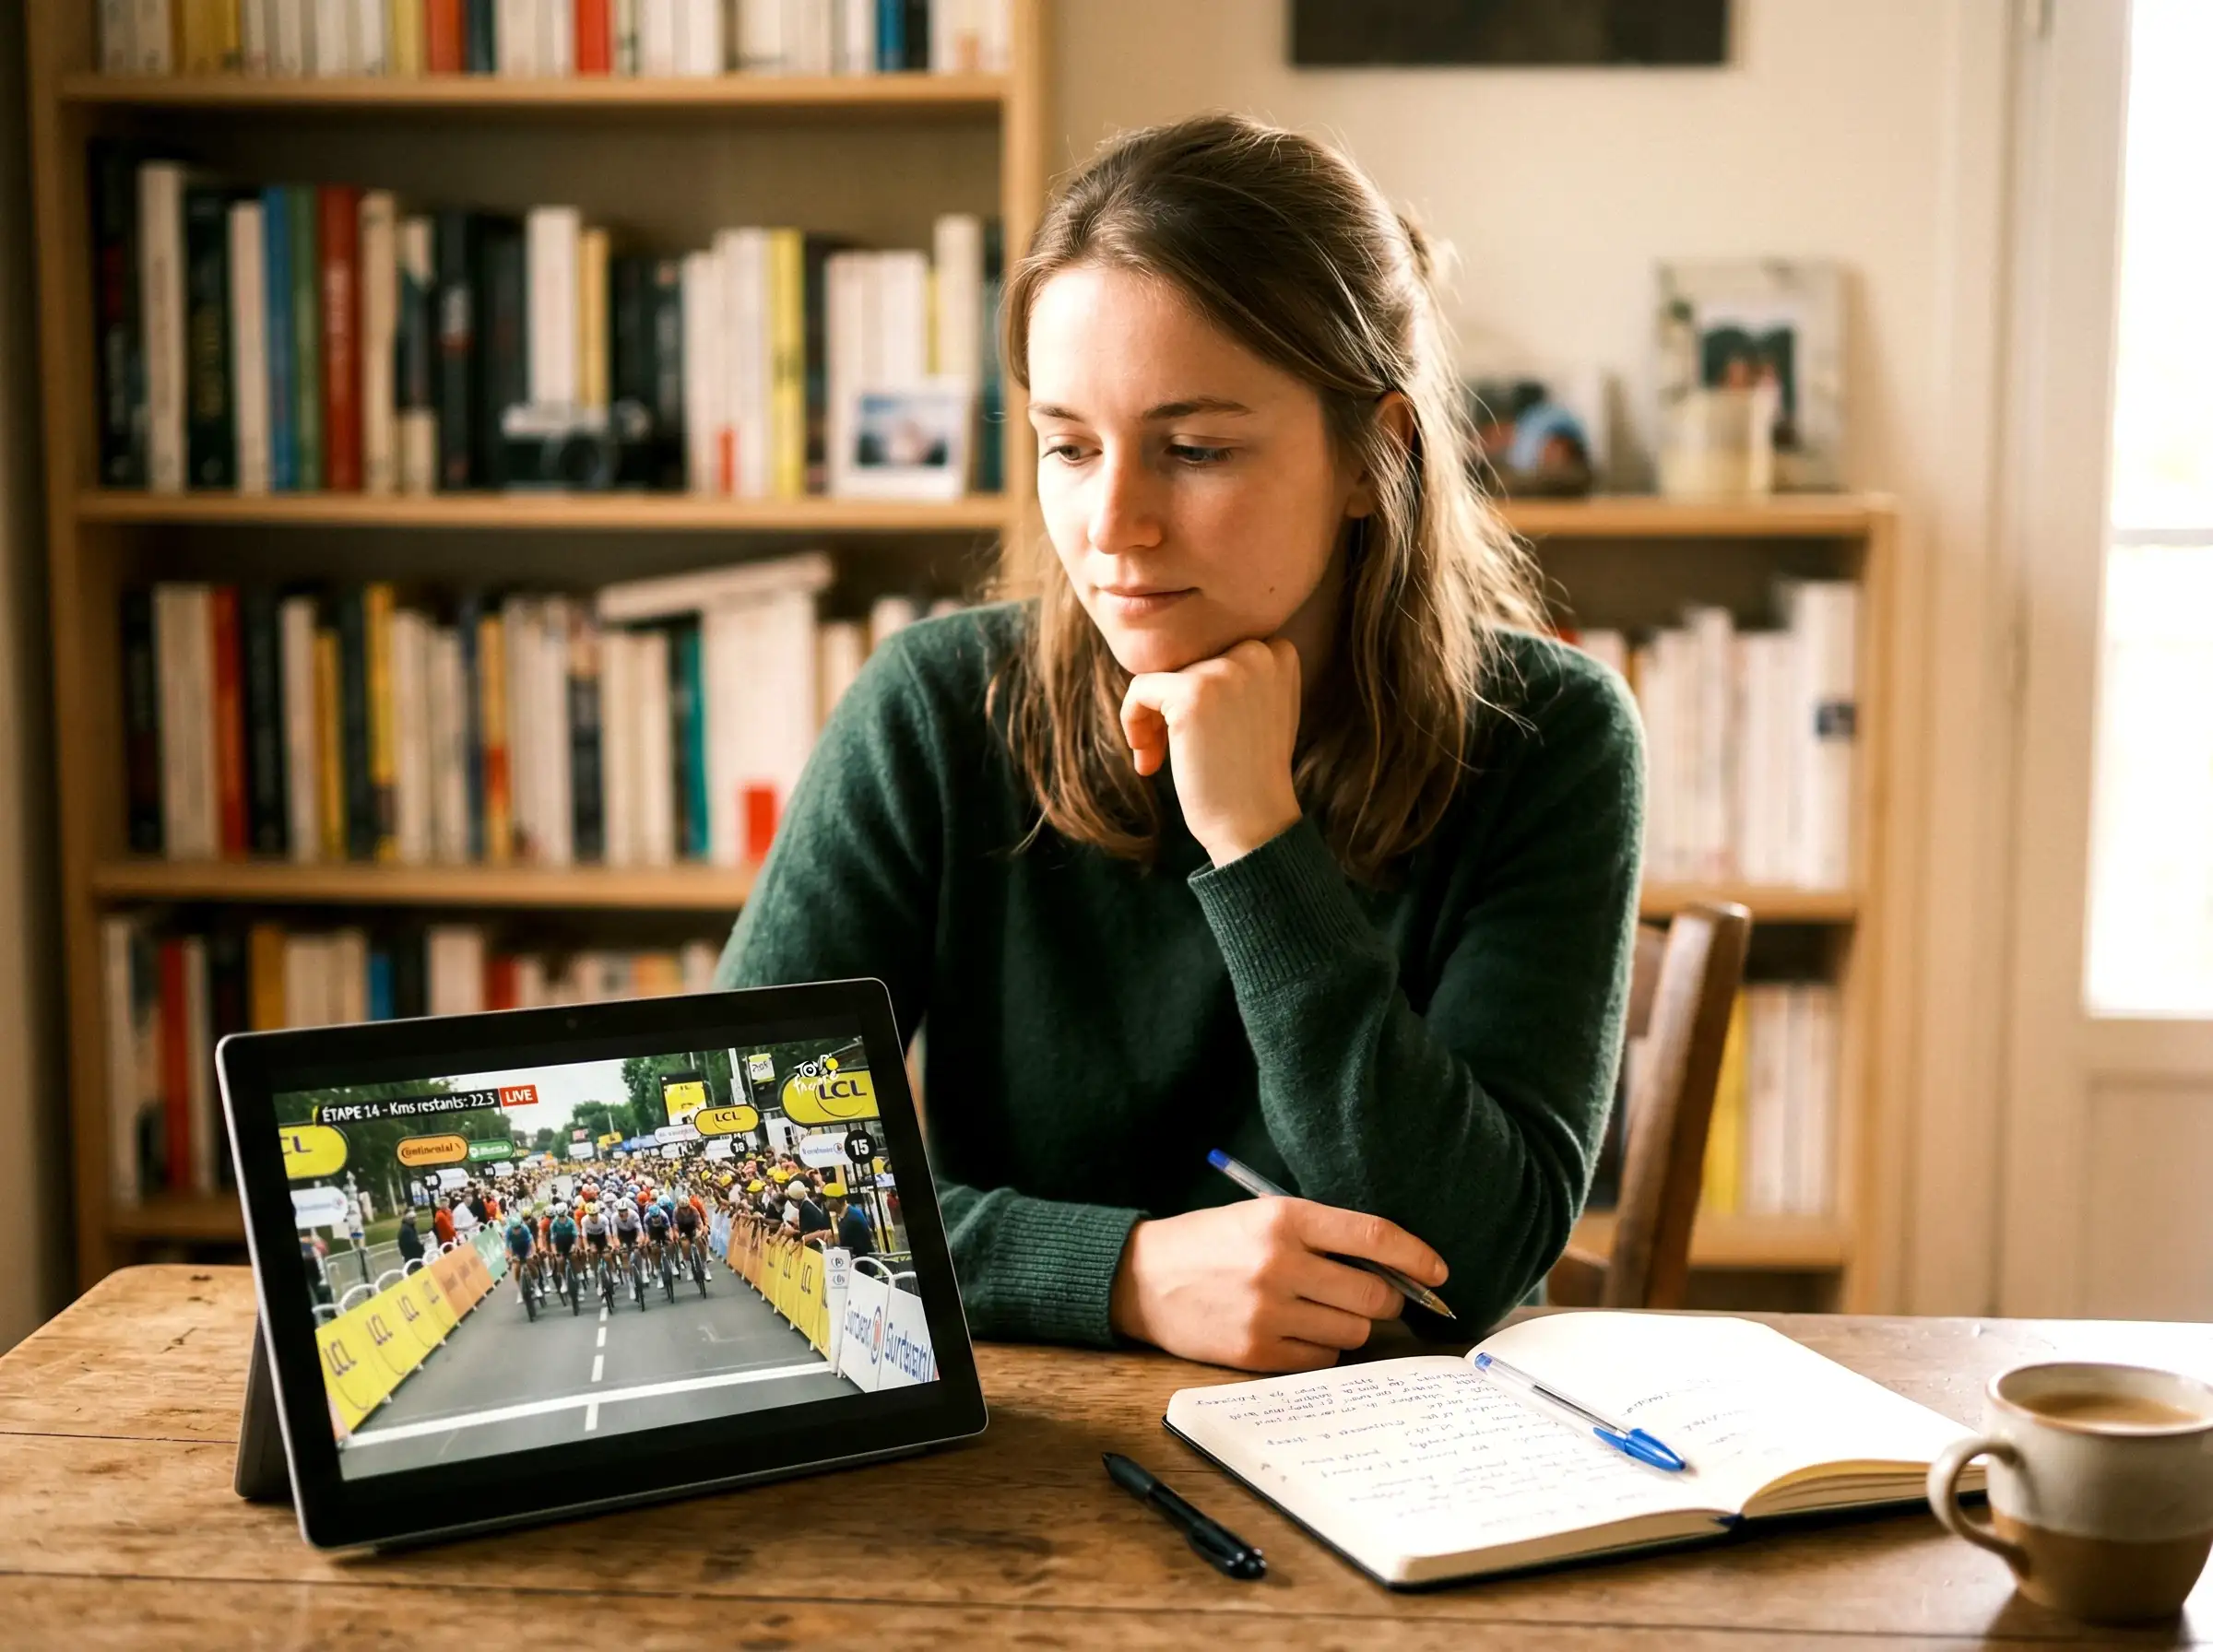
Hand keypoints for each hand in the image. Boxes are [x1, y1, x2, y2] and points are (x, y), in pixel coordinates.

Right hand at [1107, 1198, 1449, 1371]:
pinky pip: (1321, 1361)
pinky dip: (1322, 1351)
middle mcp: (1279, 1263)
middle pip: (1373, 1297)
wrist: (1142, 1279)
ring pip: (1351, 1334)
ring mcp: (1267, 1312)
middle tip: (1378, 1298)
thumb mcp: (1262, 1217)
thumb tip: (1391, 1269)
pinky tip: (1298, 1333)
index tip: (1439, 1272)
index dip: (1416, 1256)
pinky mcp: (1256, 1353)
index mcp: (1284, 1218)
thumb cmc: (1210, 1242)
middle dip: (1387, 1301)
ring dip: (1350, 1327)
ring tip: (1322, 1312)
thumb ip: (1322, 1235)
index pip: (1373, 1237)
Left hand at [1120, 638, 1303, 865]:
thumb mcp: (1262, 709)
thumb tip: (1186, 653)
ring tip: (1156, 757)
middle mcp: (1258, 652)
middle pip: (1186, 660)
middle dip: (1170, 703)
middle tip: (1168, 748)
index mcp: (1279, 653)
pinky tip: (1147, 759)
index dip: (1196, 688)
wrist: (1254, 823)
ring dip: (1150, 717)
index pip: (1213, 650)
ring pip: (1161, 675)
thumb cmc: (1251, 774)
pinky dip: (1132, 720)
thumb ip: (1239, 674)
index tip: (1195, 730)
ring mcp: (1225, 670)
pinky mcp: (1191, 693)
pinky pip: (1140, 690)